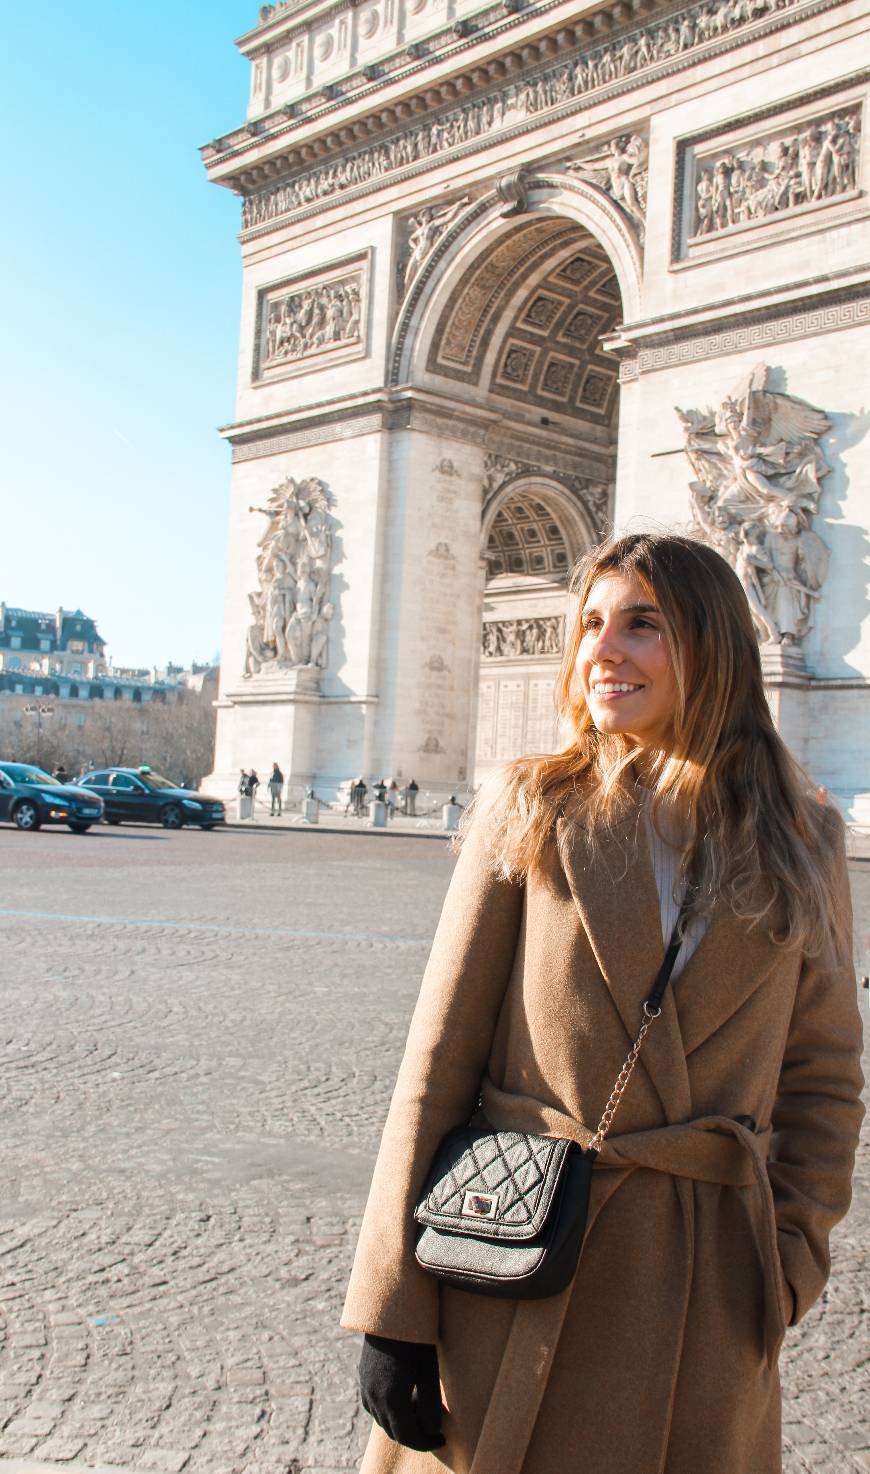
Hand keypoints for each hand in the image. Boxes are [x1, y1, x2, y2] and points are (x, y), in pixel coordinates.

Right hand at [359, 1334, 445, 1450]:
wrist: (390, 1310)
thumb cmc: (414, 1338)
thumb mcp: (428, 1372)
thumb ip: (430, 1405)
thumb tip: (433, 1431)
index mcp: (391, 1399)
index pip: (408, 1436)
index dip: (426, 1443)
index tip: (442, 1439)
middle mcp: (374, 1398)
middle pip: (394, 1431)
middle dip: (415, 1435)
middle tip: (435, 1429)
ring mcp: (365, 1388)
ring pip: (383, 1420)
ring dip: (402, 1424)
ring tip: (421, 1411)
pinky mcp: (363, 1378)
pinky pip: (374, 1407)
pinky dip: (390, 1412)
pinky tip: (405, 1399)